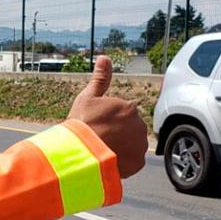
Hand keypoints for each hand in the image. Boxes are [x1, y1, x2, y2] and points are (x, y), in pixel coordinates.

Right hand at [67, 56, 147, 177]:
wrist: (80, 155)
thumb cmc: (82, 125)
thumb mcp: (88, 98)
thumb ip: (100, 78)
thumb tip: (104, 57)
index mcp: (129, 107)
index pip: (122, 112)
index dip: (109, 119)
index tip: (97, 125)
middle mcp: (140, 124)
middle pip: (130, 128)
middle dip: (118, 132)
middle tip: (100, 138)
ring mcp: (141, 144)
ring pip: (133, 143)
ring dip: (123, 146)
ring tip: (104, 150)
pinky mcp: (139, 162)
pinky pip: (134, 160)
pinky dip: (125, 161)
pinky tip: (111, 160)